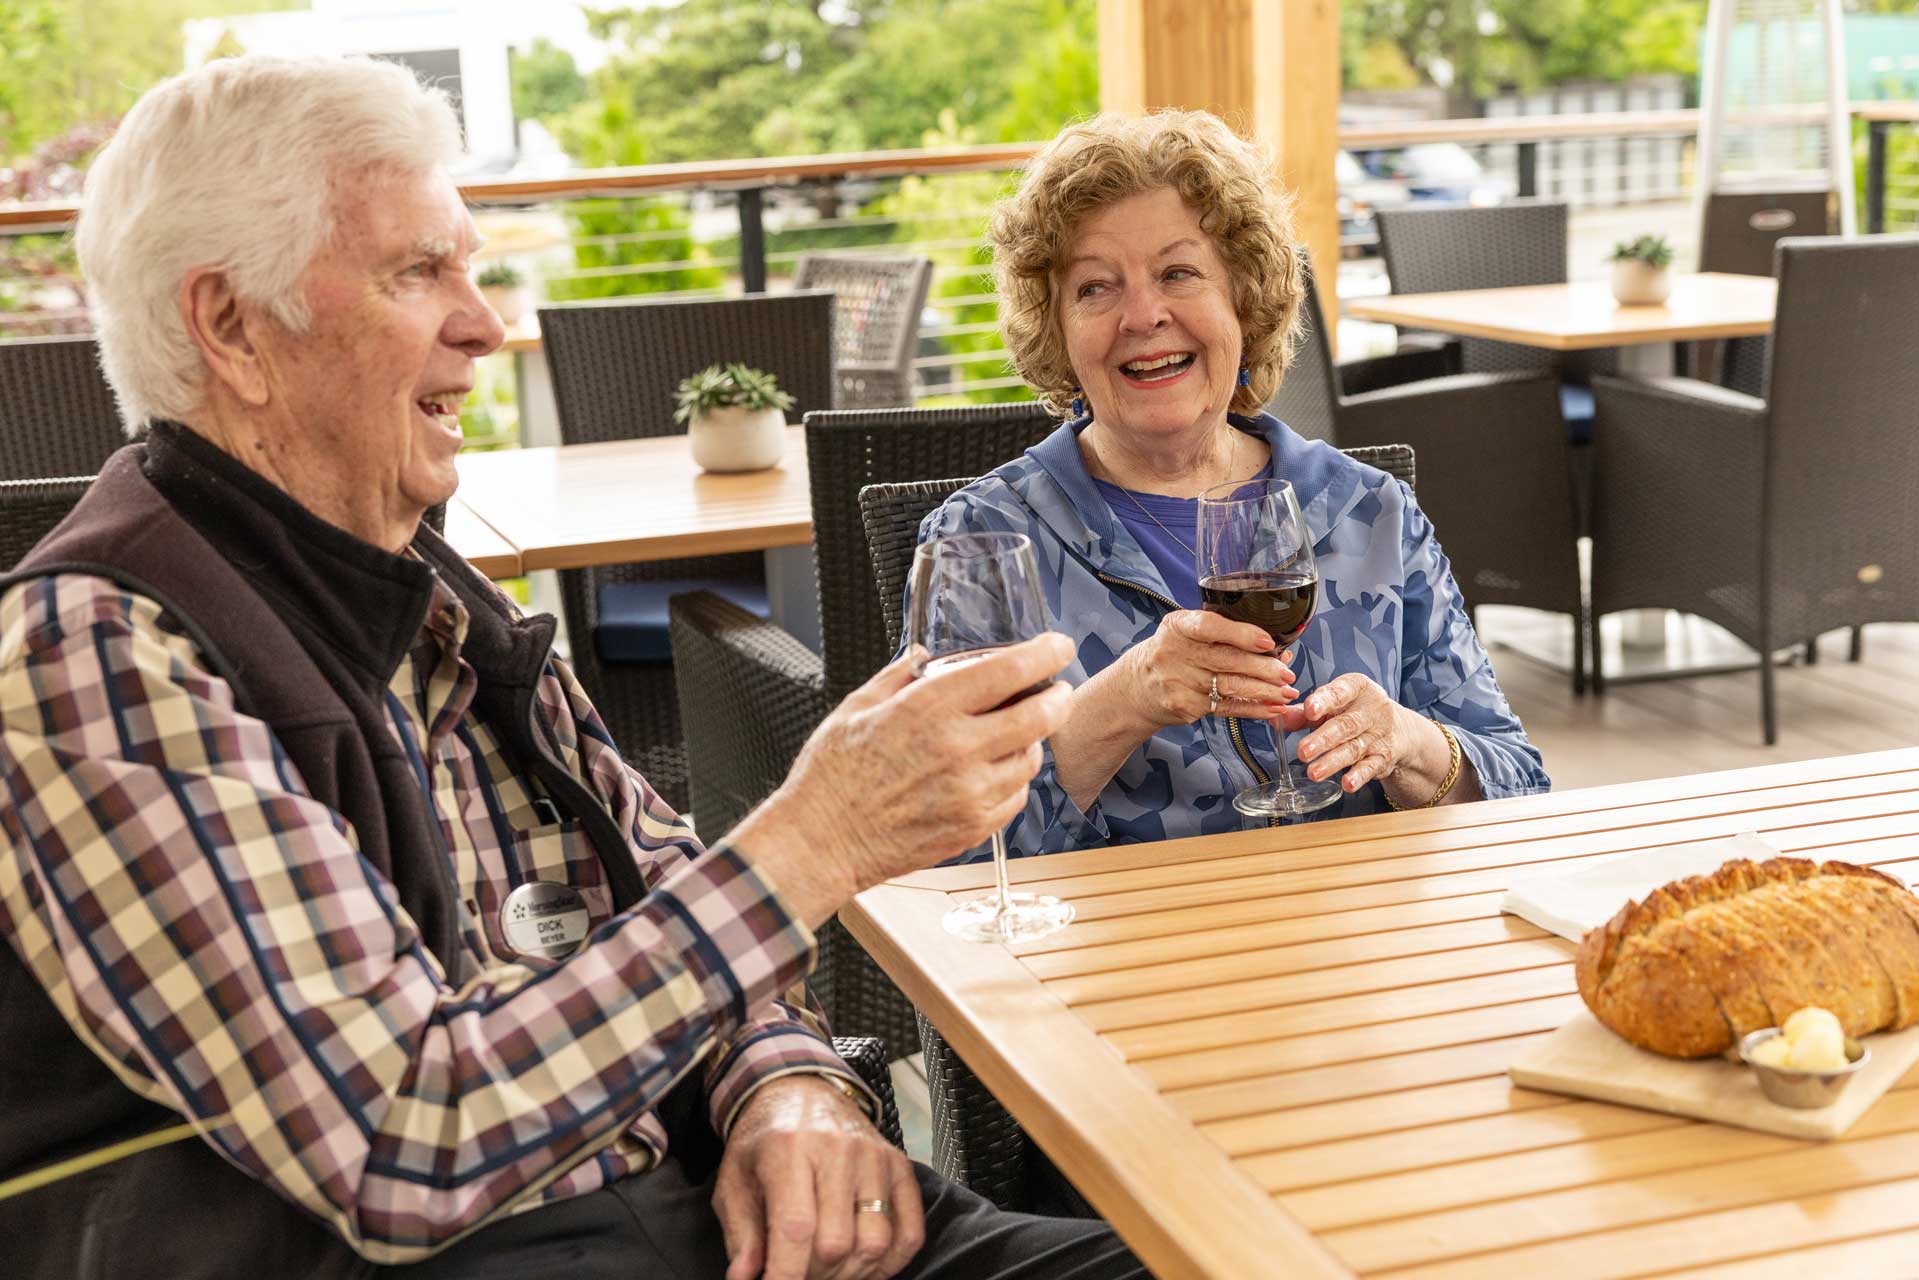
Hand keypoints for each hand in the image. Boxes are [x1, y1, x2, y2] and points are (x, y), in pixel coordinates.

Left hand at [714, 1076, 924, 1279]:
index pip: (795, 1228)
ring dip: (849, 1273)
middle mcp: (838, 1150)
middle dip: (813, 1275)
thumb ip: (741, 1233)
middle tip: (797, 1272)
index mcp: (788, 1149)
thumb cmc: (764, 1141)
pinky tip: (863, 1266)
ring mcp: (874, 1158)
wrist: (803, 1091)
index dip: (785, 1275)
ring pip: (875, 1243)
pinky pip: (909, 1232)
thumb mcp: (735, 1180)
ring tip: (826, 1270)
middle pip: (836, 1243)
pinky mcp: (899, 1166)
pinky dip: (890, 1263)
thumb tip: (746, 1278)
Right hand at [731, 632, 1074, 928]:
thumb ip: (897, 677)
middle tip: (1057, 690)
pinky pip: (1015, 798)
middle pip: (1040, 716)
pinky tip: (991, 773)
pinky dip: (1013, 781)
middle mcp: (958, 748)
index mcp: (929, 709)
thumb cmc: (831, 777)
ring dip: (1031, 741)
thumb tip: (921, 656)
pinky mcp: (972, 827)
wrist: (820, 842)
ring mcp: (970, 792)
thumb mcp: (856, 707)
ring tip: (1013, 735)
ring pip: (1031, 758)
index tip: (1057, 646)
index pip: (1009, 671)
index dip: (1045, 654)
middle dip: (1057, 697)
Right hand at [1116, 610, 1297, 730]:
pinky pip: (1226, 708)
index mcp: (1177, 626)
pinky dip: (1253, 709)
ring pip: (1230, 687)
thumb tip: (1275, 648)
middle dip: (1263, 668)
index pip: (1210, 626)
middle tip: (1288, 673)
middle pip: (1227, 660)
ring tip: (1287, 692)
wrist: (1135, 689)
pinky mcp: (1184, 707)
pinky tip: (1272, 709)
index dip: (1240, 634)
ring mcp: (1177, 683)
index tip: (1267, 642)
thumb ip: (1222, 635)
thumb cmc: (1171, 655)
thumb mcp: (1184, 633)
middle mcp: (1174, 653)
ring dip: (1264, 691)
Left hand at [1283, 672, 1416, 793]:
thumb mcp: (1333, 704)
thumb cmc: (1354, 711)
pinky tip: (1347, 784)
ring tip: (1313, 772)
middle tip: (1302, 751)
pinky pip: (1371, 767)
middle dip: (1323, 739)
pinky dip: (1359, 776)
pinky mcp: (1383, 757)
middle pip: (1345, 725)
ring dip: (1333, 762)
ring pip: (1354, 748)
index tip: (1309, 710)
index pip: (1340, 692)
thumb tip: (1276, 718)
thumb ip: (1303, 712)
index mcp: (1357, 688)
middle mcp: (1372, 710)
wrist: (1398, 729)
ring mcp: (1379, 735)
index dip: (1325, 701)